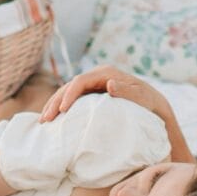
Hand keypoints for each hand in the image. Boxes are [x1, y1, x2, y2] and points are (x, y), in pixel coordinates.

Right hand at [39, 65, 172, 127]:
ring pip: (67, 92)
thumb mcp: (143, 98)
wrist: (153, 106)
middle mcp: (97, 76)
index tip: (62, 110)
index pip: (81, 80)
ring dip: (54, 106)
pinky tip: (52, 120)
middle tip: (45, 120)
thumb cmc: (149, 103)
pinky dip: (61, 109)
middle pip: (69, 86)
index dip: (69, 94)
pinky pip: (72, 100)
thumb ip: (128, 91)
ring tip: (43, 122)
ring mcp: (93, 85)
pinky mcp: (91, 95)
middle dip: (55, 102)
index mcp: (106, 73)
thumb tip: (109, 84)